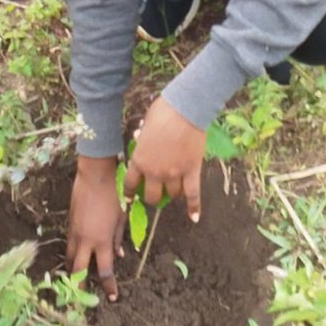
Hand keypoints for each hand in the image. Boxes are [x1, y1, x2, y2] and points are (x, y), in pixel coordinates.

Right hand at [66, 155, 125, 302]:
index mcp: (101, 241)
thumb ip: (118, 239)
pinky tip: (76, 255)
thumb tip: (119, 255)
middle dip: (80, 286)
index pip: (104, 271)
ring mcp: (74, 233)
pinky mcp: (69, 224)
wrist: (95, 177)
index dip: (108, 286)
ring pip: (69, 258)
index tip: (112, 297)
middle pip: (78, 271)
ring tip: (77, 278)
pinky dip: (72, 253)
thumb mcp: (121, 219)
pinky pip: (68, 244)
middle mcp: (85, 241)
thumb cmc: (113, 195)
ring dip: (73, 270)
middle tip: (83, 297)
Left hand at [123, 95, 204, 222]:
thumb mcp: (145, 124)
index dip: (130, 193)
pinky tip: (194, 217)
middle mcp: (155, 171)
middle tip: (156, 193)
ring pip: (172, 194)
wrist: (185, 108)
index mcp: (139, 160)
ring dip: (172, 193)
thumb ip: (142, 137)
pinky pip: (193, 195)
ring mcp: (174, 173)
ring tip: (174, 191)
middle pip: (152, 196)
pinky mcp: (191, 171)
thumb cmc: (163, 112)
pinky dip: (194, 207)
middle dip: (153, 196)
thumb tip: (139, 137)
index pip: (131, 183)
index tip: (130, 198)